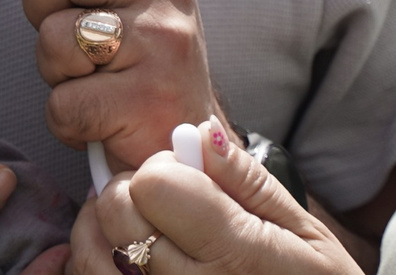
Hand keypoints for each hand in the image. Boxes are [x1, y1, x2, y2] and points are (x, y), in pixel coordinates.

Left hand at [24, 0, 222, 169]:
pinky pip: (61, 101)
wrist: (189, 144)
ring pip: (52, 34)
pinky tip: (98, 115)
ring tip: (89, 76)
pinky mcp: (146, 99)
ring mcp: (160, 41)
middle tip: (67, 31)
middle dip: (37, 1)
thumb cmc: (140, 61)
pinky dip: (66, 118)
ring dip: (52, 67)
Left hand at [71, 121, 361, 274]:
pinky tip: (122, 254)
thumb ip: (248, 182)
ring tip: (135, 223)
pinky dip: (94, 261)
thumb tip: (200, 134)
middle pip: (117, 214)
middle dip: (130, 192)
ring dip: (101, 228)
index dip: (163, 168)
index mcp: (235, 254)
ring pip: (92, 256)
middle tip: (160, 198)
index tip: (184, 176)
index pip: (154, 185)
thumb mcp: (303, 232)